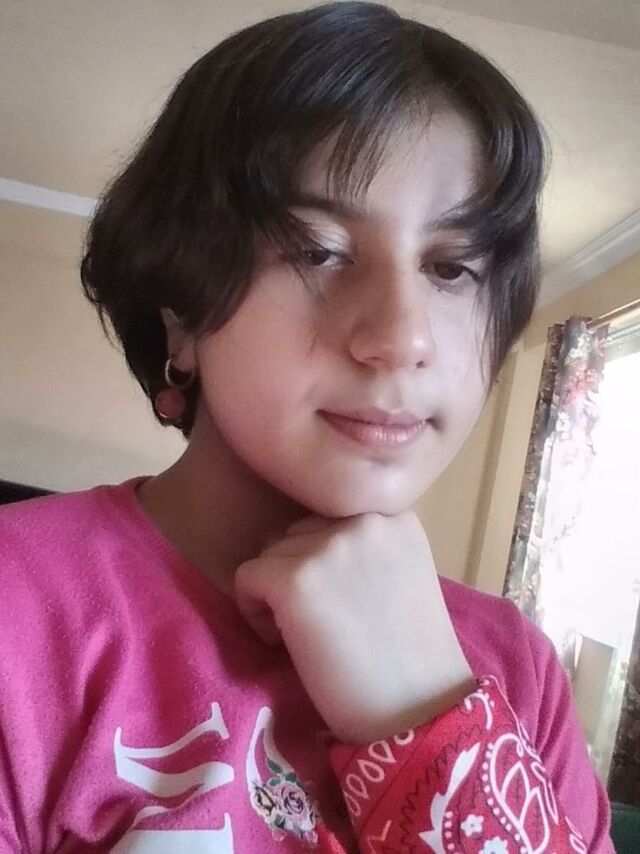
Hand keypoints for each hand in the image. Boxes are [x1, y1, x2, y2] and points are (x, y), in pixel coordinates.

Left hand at [234, 511, 473, 743]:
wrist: (417, 711)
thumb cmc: (413, 654)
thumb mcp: (402, 572)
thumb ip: (364, 547)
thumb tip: (303, 543)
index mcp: (394, 514)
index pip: (329, 520)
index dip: (324, 562)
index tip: (339, 602)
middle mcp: (363, 520)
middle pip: (298, 534)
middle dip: (300, 573)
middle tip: (324, 621)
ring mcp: (329, 547)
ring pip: (271, 555)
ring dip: (278, 593)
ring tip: (310, 634)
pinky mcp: (295, 580)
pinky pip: (247, 578)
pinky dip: (254, 612)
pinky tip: (285, 642)